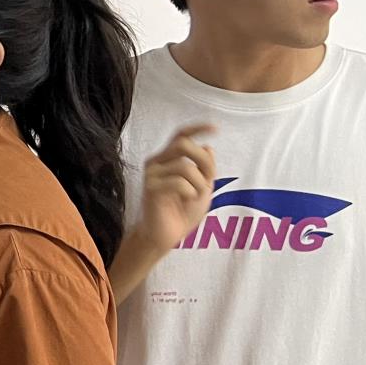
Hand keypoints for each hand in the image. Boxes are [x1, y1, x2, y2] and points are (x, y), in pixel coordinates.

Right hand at [132, 124, 217, 252]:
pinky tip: (187, 200)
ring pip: (184, 166)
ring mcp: (151, 174)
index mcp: (167, 159)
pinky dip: (190, 192)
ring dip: (199, 183)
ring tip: (196, 195)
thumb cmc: (182, 212)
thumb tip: (207, 147)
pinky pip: (178, 182)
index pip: (180, 135)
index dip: (197, 128)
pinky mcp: (150, 188)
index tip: (215, 128)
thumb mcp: (202, 188)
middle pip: (183, 144)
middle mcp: (156, 162)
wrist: (166, 236)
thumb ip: (205, 168)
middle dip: (203, 161)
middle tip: (209, 180)